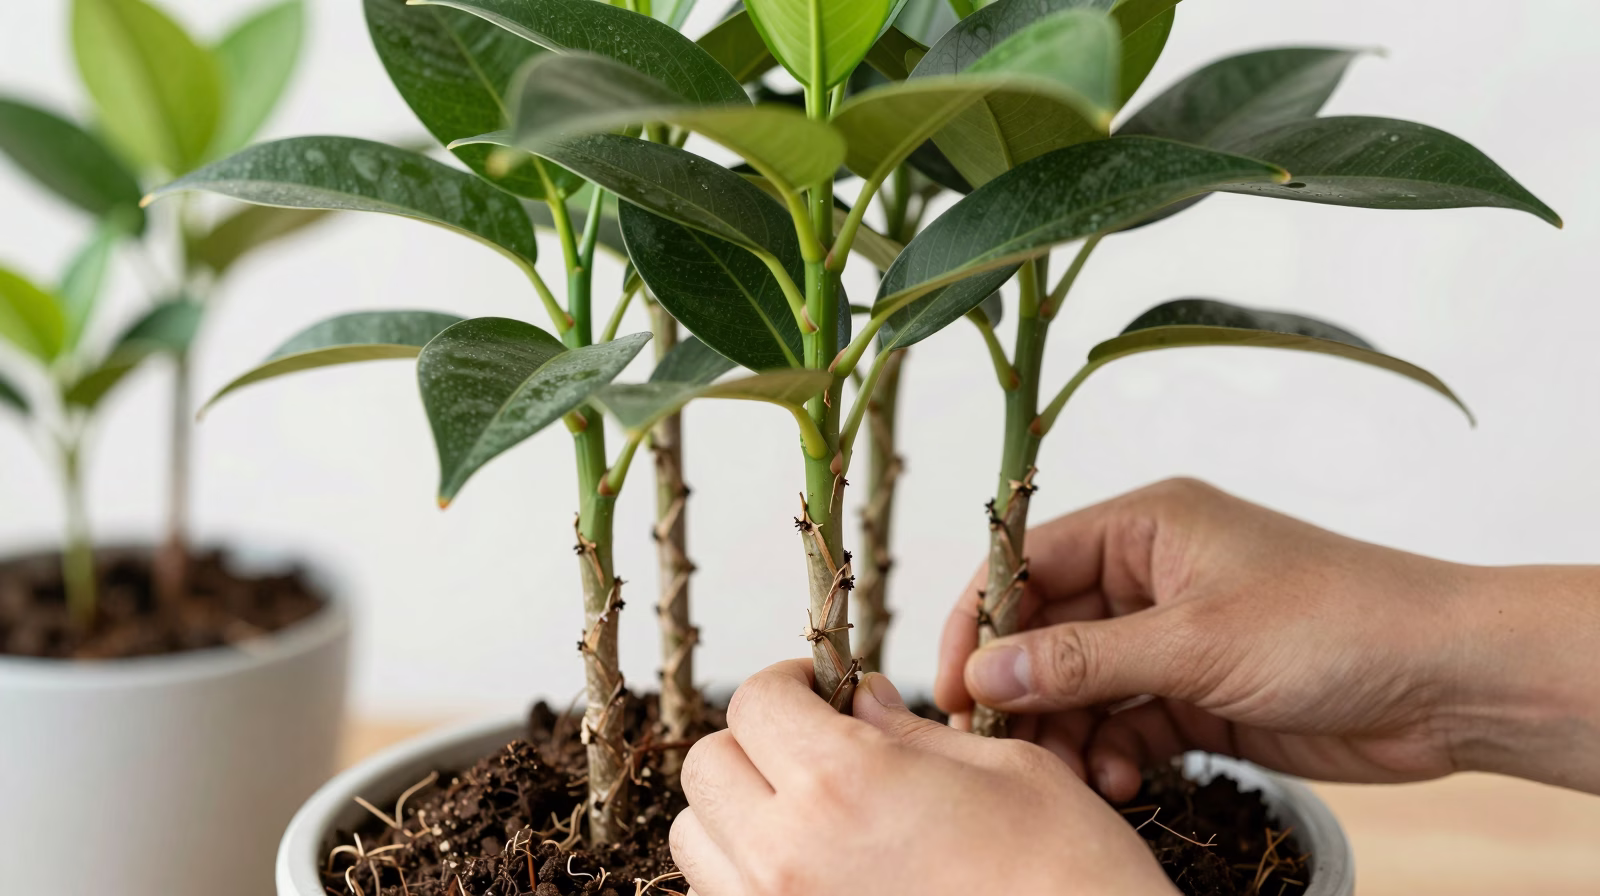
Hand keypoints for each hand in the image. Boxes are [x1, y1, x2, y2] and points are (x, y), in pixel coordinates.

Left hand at [670, 660, 1175, 895]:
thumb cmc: (1070, 882)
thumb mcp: (1006, 772)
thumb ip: (911, 734)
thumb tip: (863, 703)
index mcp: (843, 784)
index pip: (755, 702)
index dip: (789, 683)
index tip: (821, 690)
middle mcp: (789, 857)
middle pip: (708, 768)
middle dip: (756, 742)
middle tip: (815, 744)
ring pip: (699, 843)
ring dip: (740, 814)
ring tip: (811, 815)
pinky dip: (750, 878)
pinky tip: (819, 873)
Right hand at [936, 478, 1599, 797]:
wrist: (1447, 680)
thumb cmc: (1335, 623)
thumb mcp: (1195, 641)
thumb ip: (1084, 660)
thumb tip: (986, 672)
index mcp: (1146, 526)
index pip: (1028, 563)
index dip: (981, 621)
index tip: (952, 684)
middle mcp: (1151, 574)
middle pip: (1048, 630)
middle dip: (1024, 690)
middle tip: (1004, 745)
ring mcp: (1173, 636)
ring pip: (1083, 686)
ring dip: (1070, 732)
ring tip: (1076, 774)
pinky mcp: (1198, 692)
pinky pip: (1126, 723)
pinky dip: (1114, 754)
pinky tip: (1123, 781)